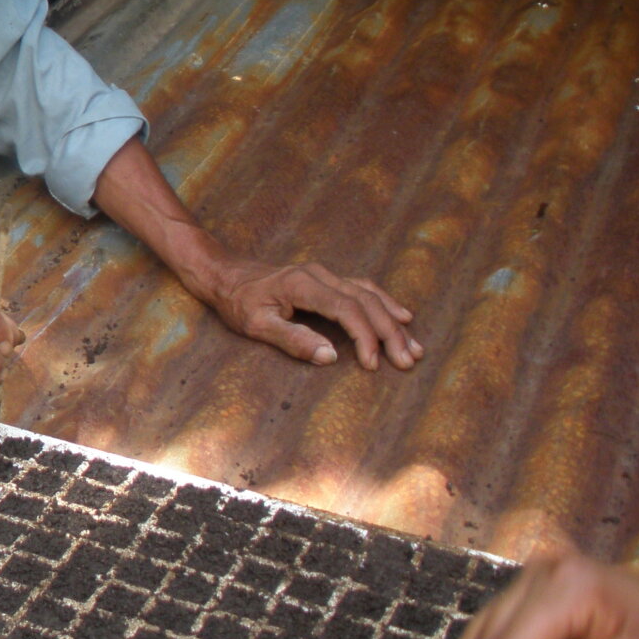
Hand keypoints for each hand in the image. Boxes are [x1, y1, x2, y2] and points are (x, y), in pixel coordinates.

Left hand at [203, 256, 419, 369]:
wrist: (225, 275)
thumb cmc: (237, 302)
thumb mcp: (256, 325)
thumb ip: (292, 339)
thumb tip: (330, 357)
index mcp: (302, 284)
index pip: (346, 309)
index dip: (364, 336)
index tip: (373, 364)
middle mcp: (319, 275)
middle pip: (365, 302)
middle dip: (388, 334)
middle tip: (406, 362)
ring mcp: (324, 275)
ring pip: (369, 295)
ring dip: (392, 321)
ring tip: (414, 347)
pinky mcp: (326, 280)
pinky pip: (363, 289)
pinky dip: (385, 304)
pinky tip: (402, 318)